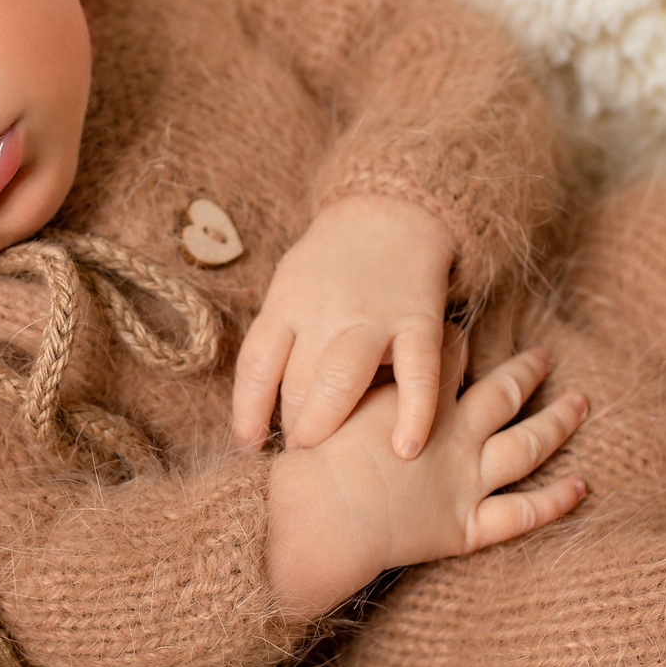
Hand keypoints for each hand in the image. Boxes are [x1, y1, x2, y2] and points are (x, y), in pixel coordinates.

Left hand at [232, 195, 456, 459]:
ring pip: (341, 382)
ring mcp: (373, 318)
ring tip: (326, 455)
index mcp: (285, 304)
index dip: (246, 414)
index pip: (255, 367)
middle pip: (296, 384)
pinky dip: (414, 414)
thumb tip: (260, 407)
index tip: (248, 445)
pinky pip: (418, 375)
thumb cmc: (331, 264)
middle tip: (299, 454)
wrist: (392, 211)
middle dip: (292, 429)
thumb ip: (279, 339)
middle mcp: (323, 312)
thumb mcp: (290, 286)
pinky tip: (405, 449)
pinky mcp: (419, 323)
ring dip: (328, 426)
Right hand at [264, 345, 587, 619]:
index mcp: (424, 400)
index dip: (461, 340)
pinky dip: (555, 501)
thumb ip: (359, 377)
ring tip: (580, 404)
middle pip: (503, 392)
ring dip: (557, 422)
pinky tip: (581, 486)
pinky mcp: (467, 527)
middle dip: (526, 371)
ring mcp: (469, 481)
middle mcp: (458, 434)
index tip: (469, 331)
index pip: (452, 354)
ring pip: (527, 445)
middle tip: (544, 355)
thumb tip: (367, 354)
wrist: (325, 514)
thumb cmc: (318, 459)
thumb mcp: (336, 399)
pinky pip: (522, 513)